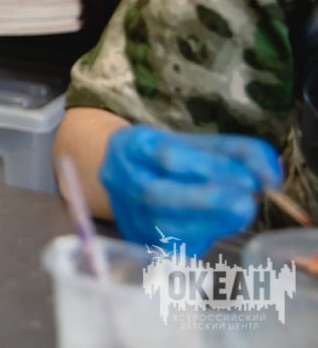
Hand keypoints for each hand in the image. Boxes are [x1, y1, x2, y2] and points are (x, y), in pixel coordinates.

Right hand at [99, 125, 282, 252]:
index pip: (167, 156)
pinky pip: (171, 246)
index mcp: (130, 146)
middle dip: (206, 201)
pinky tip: (220, 225)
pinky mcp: (139, 240)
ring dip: (209, 224)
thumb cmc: (172, 156)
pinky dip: (201, 237)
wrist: (128, 174)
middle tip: (246, 204)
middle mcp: (119, 180)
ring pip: (164, 227)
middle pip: (157, 195)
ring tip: (241, 214)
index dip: (208, 168)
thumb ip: (240, 153)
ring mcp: (126, 213)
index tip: (248, 179)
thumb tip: (270, 178)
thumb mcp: (201, 143)